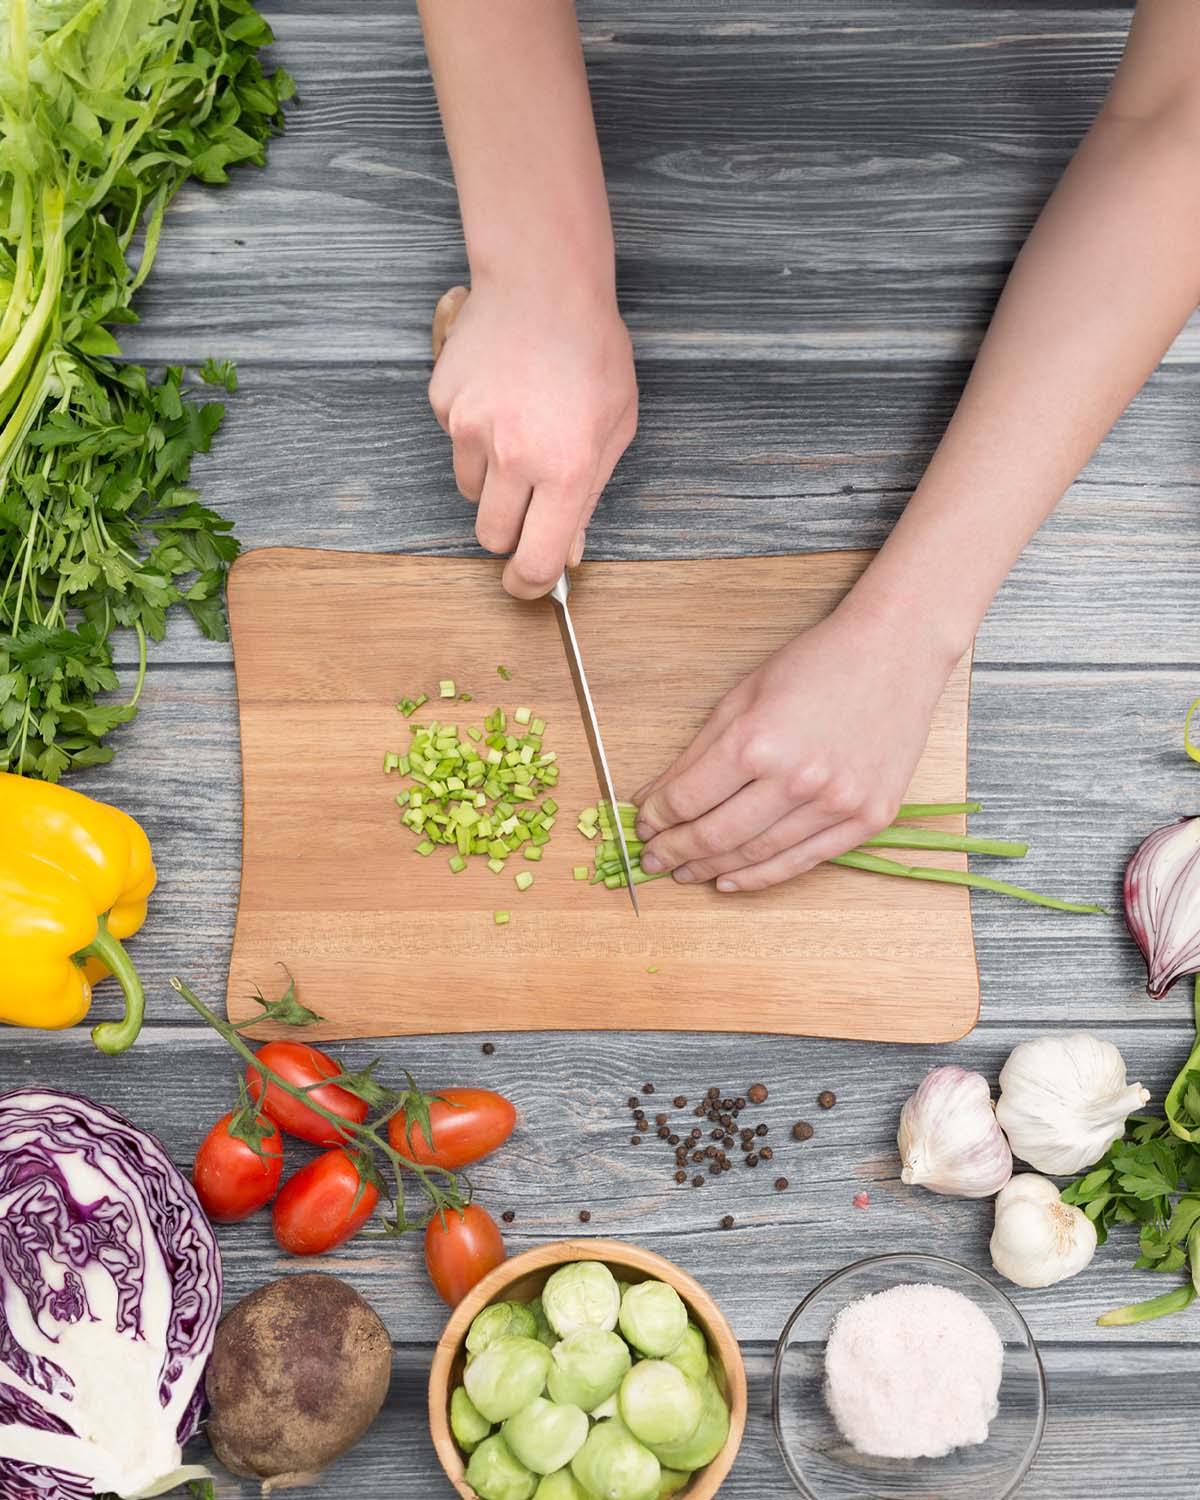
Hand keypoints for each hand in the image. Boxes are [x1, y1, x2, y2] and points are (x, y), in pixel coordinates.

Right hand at [428, 278, 637, 597]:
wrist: (544, 282)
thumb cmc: (591, 352)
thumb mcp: (613, 430)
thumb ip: (587, 497)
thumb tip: (565, 550)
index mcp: (564, 471)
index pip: (533, 561)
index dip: (528, 584)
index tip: (526, 585)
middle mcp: (513, 457)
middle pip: (490, 535)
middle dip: (509, 529)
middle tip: (529, 498)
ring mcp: (471, 430)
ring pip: (469, 491)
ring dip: (491, 479)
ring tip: (520, 430)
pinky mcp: (445, 404)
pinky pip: (454, 444)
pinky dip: (473, 434)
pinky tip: (500, 397)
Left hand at [634, 603, 957, 891]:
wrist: (895, 651)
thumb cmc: (816, 664)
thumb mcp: (741, 698)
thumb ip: (694, 755)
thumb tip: (652, 799)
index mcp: (757, 742)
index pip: (688, 799)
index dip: (657, 818)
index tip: (643, 826)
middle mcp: (797, 779)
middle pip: (717, 835)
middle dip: (676, 851)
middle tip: (654, 859)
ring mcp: (838, 803)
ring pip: (758, 855)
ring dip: (713, 870)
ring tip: (686, 873)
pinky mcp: (869, 818)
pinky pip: (803, 862)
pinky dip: (761, 877)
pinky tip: (730, 881)